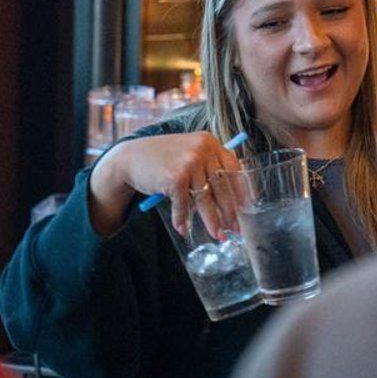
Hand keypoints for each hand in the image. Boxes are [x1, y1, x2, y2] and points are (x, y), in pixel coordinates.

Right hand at [89, 132, 241, 237]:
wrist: (130, 157)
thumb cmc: (161, 158)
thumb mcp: (188, 153)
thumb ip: (207, 166)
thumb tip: (230, 198)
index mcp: (209, 142)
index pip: (234, 168)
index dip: (241, 191)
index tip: (246, 208)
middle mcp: (202, 149)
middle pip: (222, 187)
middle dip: (230, 212)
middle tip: (235, 229)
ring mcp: (189, 162)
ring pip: (205, 199)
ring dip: (212, 221)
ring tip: (218, 235)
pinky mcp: (175, 177)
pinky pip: (183, 205)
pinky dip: (182, 219)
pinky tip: (182, 229)